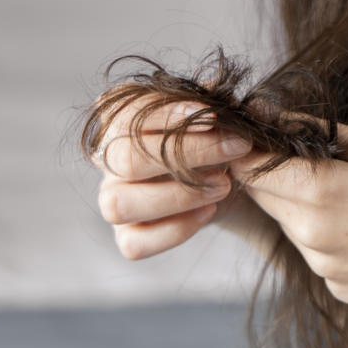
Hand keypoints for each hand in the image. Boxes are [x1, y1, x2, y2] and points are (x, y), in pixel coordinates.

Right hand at [90, 97, 254, 259]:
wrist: (231, 183)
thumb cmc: (216, 141)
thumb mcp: (220, 118)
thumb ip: (225, 106)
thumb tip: (239, 105)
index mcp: (121, 122)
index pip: (125, 114)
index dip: (167, 115)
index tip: (213, 117)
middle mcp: (108, 161)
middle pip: (125, 159)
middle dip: (186, 153)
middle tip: (235, 147)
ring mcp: (113, 200)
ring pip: (119, 205)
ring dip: (178, 195)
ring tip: (224, 185)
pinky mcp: (127, 236)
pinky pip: (134, 243)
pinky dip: (175, 230)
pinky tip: (209, 212)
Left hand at [227, 119, 347, 313]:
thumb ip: (319, 133)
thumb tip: (270, 116)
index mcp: (321, 194)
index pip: (251, 166)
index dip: (253, 146)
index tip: (266, 131)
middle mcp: (314, 239)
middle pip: (265, 197)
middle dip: (276, 173)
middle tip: (314, 152)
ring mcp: (327, 270)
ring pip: (289, 225)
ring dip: (302, 204)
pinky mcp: (342, 291)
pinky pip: (316, 253)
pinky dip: (327, 234)